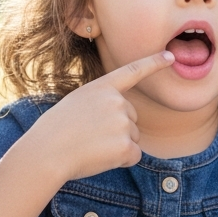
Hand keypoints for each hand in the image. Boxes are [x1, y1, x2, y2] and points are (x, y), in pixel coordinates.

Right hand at [15, 50, 172, 180]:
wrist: (46, 153)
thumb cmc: (54, 131)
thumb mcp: (76, 104)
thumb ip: (101, 104)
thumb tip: (124, 121)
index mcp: (102, 87)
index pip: (133, 71)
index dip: (154, 63)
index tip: (171, 56)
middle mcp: (117, 101)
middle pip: (132, 117)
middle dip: (117, 129)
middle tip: (89, 135)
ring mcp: (123, 123)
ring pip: (133, 137)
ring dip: (117, 145)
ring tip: (91, 146)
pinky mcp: (127, 146)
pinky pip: (133, 155)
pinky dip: (121, 160)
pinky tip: (100, 158)